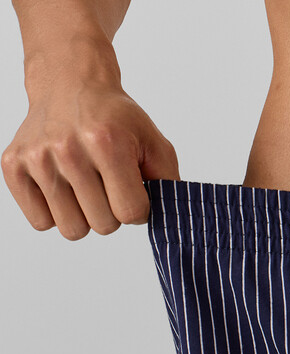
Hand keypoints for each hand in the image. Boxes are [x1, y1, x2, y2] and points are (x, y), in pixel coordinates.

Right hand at [1, 84, 180, 239]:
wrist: (71, 83)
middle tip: (107, 183)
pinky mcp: (13, 166)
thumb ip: (169, 183)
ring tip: (86, 186)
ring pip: (72, 230)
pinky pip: (41, 223)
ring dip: (84, 215)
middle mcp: (68, 149)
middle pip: (103, 226)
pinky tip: (62, 187)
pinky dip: (55, 213)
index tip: (133, 188)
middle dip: (112, 211)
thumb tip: (169, 220)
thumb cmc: (114, 119)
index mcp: (107, 142)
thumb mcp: (154, 142)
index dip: (138, 208)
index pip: (131, 213)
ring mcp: (37, 158)